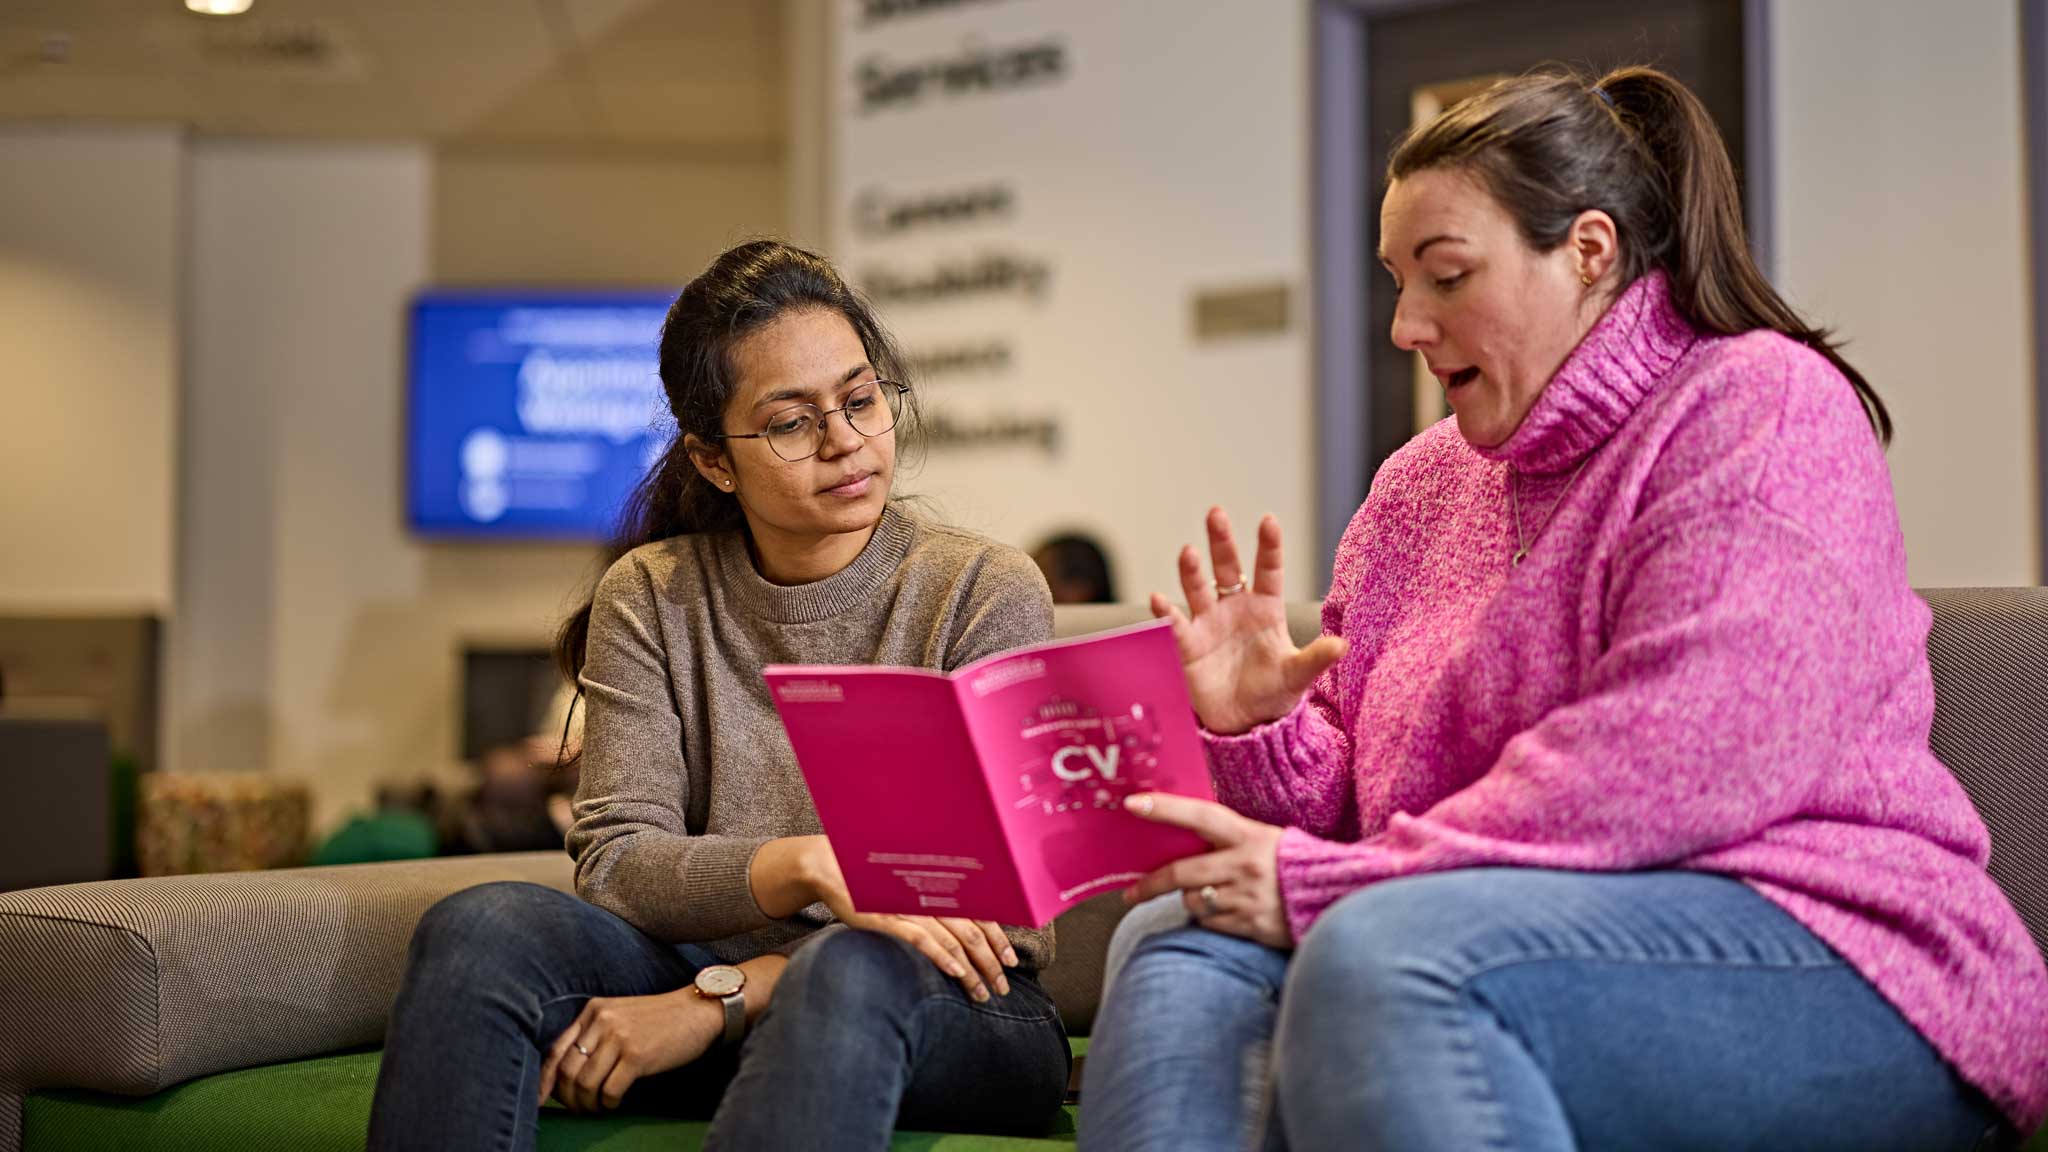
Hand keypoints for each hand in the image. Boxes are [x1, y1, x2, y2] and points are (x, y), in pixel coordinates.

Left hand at [538, 988, 722, 1111]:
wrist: (698, 1011)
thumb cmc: (660, 1019)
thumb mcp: (620, 1015)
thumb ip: (595, 1034)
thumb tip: (568, 1072)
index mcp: (594, 1010)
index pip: (556, 1049)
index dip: (545, 1079)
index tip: (542, 1098)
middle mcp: (602, 1021)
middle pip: (568, 1070)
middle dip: (568, 1097)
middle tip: (577, 1108)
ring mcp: (620, 1038)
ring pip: (586, 1084)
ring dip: (588, 1104)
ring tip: (597, 1108)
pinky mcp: (638, 1056)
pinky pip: (610, 1091)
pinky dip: (608, 1104)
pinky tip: (614, 1104)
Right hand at [801, 838, 1018, 1001]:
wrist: (836, 868)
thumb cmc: (877, 883)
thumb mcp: (911, 892)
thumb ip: (936, 908)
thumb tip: (964, 933)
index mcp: (941, 890)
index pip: (981, 915)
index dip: (1000, 940)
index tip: (1012, 962)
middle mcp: (932, 897)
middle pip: (973, 934)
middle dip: (992, 964)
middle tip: (1003, 988)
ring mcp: (912, 908)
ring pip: (954, 941)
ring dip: (972, 971)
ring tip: (983, 994)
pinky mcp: (890, 919)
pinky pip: (922, 939)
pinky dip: (942, 957)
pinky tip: (957, 974)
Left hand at [1123, 792, 1292, 948]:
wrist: (1336, 897)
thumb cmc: (1292, 863)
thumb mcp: (1264, 838)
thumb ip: (1228, 838)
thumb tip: (1183, 839)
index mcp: (1249, 835)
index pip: (1200, 816)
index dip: (1165, 808)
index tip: (1133, 804)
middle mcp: (1245, 866)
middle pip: (1181, 872)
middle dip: (1150, 884)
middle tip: (1132, 892)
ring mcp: (1247, 898)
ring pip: (1192, 900)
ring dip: (1190, 898)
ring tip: (1210, 894)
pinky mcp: (1251, 926)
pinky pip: (1210, 922)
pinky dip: (1209, 917)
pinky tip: (1228, 910)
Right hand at [1152, 507, 1346, 733]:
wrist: (1243, 724)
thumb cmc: (1273, 694)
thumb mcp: (1296, 676)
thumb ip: (1315, 658)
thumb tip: (1343, 645)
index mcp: (1265, 609)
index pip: (1268, 571)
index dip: (1268, 546)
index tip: (1268, 521)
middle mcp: (1234, 609)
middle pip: (1227, 568)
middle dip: (1221, 541)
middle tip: (1216, 513)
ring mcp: (1208, 624)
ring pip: (1198, 589)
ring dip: (1192, 571)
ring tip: (1188, 552)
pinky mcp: (1188, 645)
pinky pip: (1175, 625)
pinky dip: (1164, 613)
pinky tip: (1157, 600)